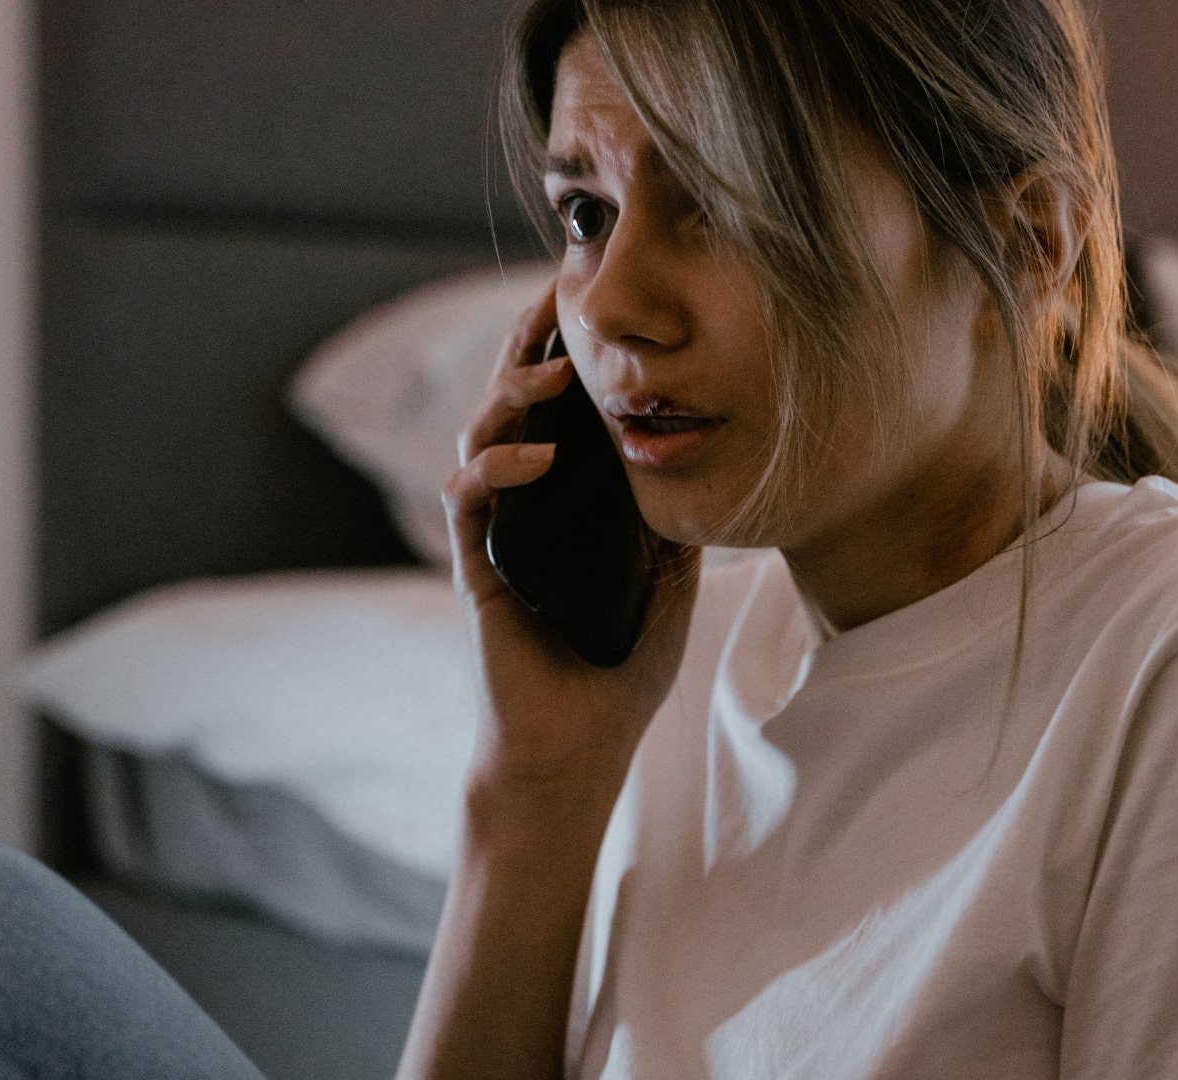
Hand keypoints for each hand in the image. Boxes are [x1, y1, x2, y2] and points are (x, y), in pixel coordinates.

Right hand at [443, 286, 701, 789]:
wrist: (574, 751)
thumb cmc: (619, 670)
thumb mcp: (669, 580)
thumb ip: (673, 518)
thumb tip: (708, 453)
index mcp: (562, 501)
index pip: (556, 407)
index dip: (564, 349)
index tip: (589, 297)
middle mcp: (520, 505)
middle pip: (509, 401)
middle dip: (527, 342)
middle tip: (554, 293)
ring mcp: (493, 532)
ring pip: (480, 435)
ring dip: (512, 392)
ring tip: (553, 367)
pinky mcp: (474, 567)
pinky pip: (469, 498)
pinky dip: (499, 465)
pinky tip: (540, 453)